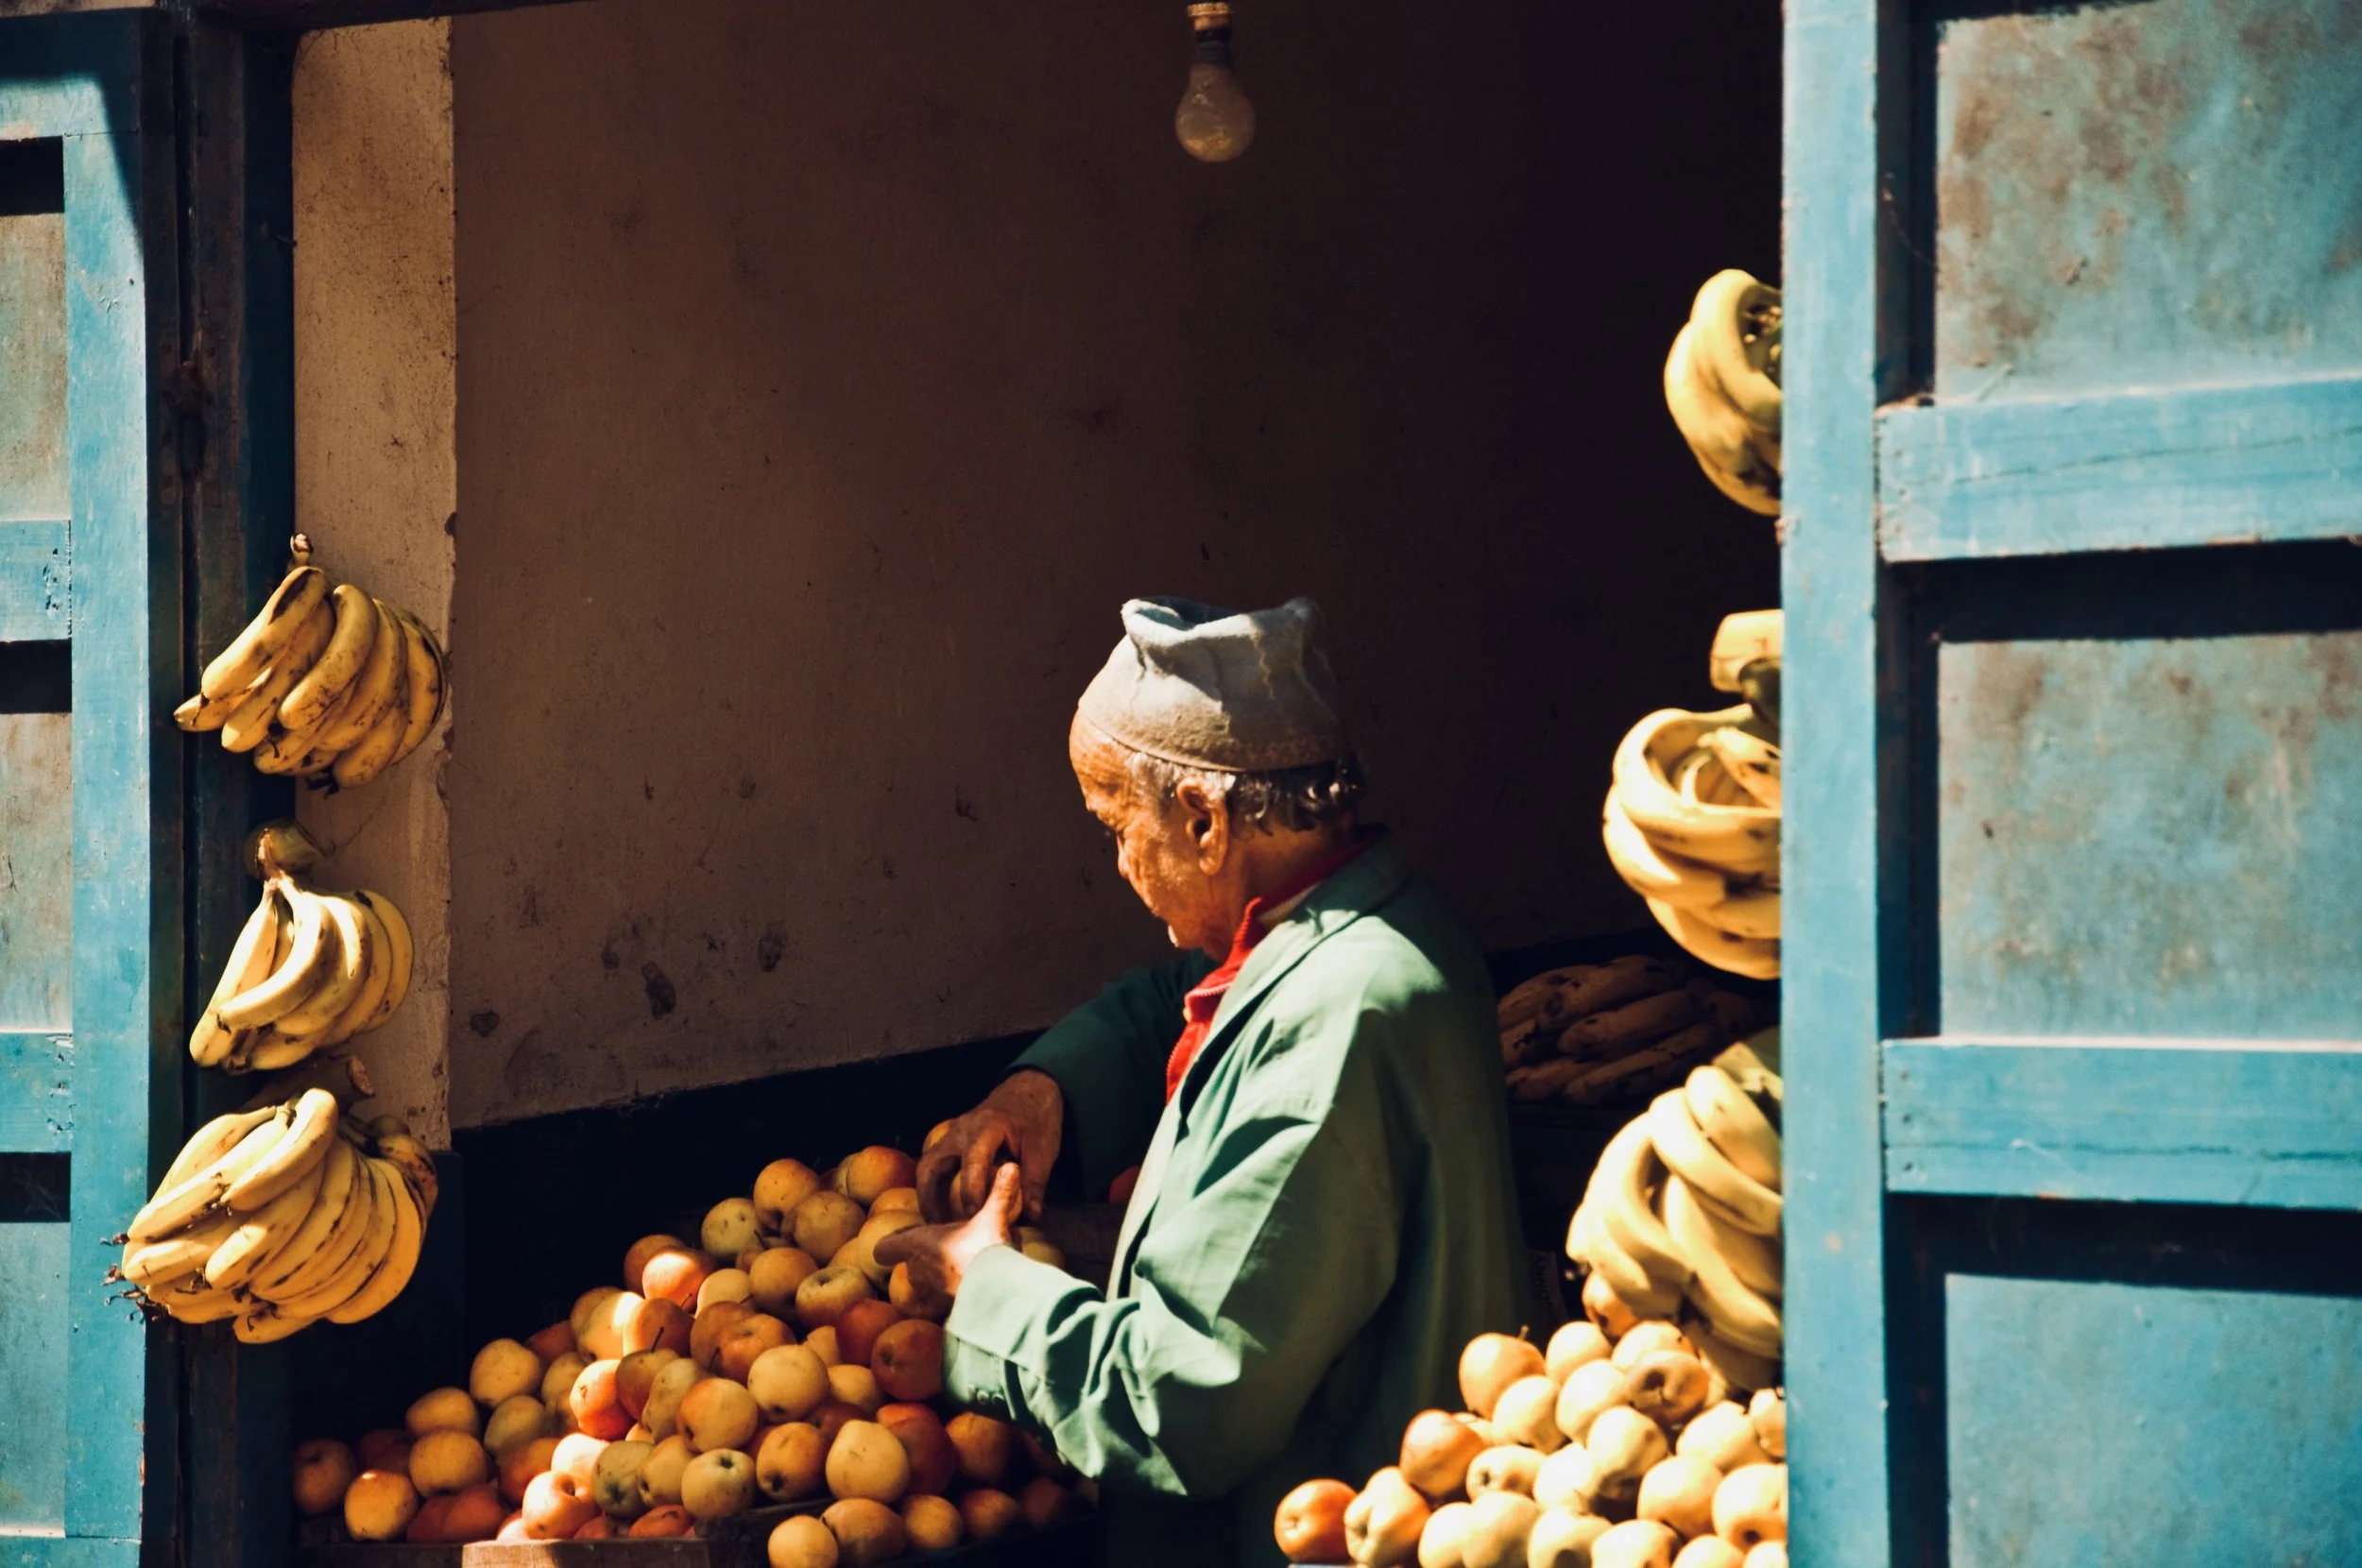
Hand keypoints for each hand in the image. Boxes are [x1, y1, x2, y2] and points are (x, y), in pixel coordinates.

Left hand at [874, 1162, 1022, 1300]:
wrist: (997, 1292)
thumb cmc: (984, 1250)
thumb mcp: (994, 1217)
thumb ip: (1000, 1193)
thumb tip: (1011, 1165)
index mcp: (920, 1244)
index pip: (887, 1248)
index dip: (890, 1245)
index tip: (898, 1242)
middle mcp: (920, 1272)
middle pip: (910, 1267)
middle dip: (924, 1260)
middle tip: (945, 1250)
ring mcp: (932, 1295)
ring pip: (927, 1287)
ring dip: (939, 1279)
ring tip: (962, 1270)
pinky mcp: (948, 1311)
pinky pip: (944, 1305)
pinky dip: (955, 1297)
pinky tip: (976, 1290)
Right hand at [916, 1069, 1062, 1222]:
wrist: (1030, 1090)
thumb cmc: (1037, 1117)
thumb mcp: (1043, 1149)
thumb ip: (1035, 1182)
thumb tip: (1031, 1216)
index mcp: (986, 1127)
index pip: (972, 1163)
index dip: (972, 1192)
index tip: (975, 1217)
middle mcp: (961, 1131)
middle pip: (932, 1165)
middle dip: (931, 1198)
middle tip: (940, 1228)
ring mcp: (952, 1135)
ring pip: (927, 1166)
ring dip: (927, 1195)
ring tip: (936, 1224)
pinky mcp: (952, 1143)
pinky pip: (934, 1166)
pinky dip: (934, 1188)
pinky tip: (943, 1210)